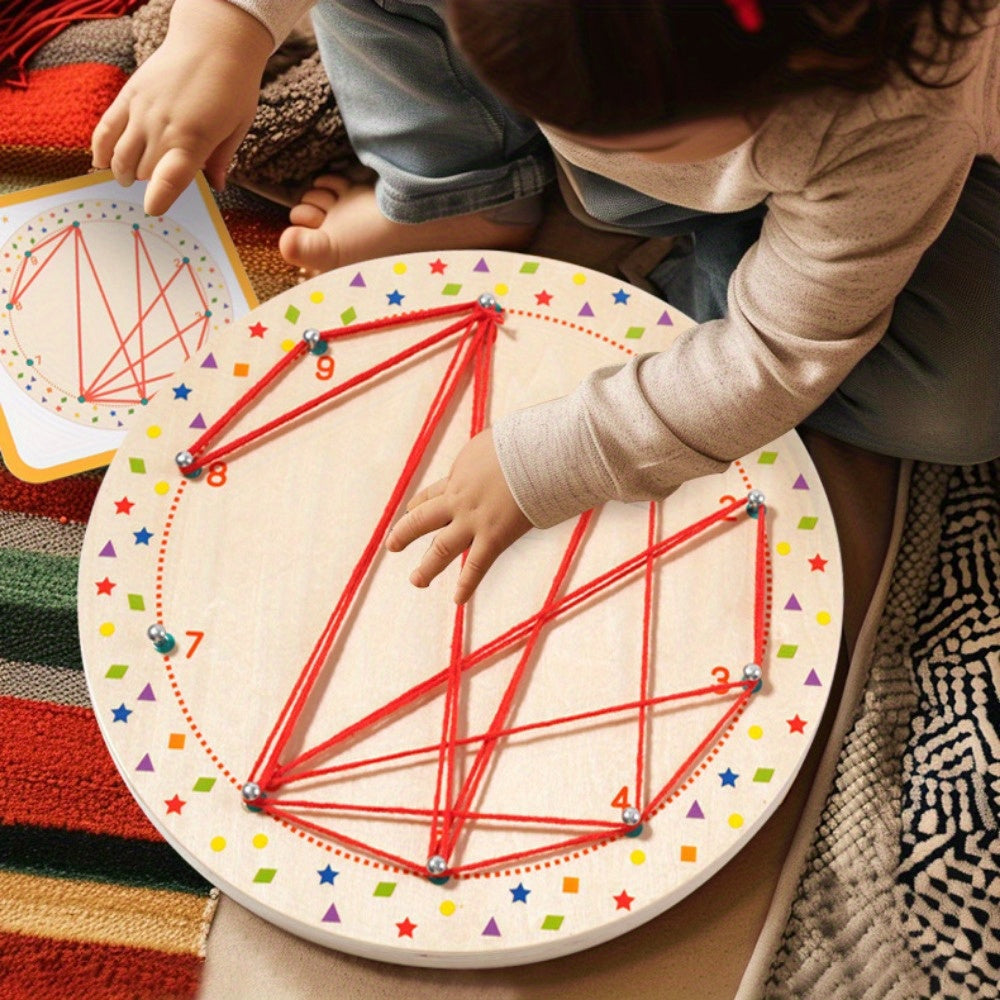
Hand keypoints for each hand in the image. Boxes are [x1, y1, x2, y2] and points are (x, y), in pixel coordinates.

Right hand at [91, 0, 271, 214]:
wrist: (214, 39)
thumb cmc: (234, 86)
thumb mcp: (237, 127)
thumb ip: (221, 159)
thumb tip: (216, 187)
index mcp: (194, 140)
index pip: (169, 179)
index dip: (158, 198)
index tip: (153, 209)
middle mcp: (163, 127)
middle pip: (143, 171)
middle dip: (148, 183)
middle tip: (155, 186)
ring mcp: (142, 110)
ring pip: (121, 154)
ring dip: (122, 171)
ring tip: (126, 179)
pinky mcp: (129, 95)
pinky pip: (106, 127)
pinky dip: (101, 148)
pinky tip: (101, 162)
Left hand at [386, 429, 532, 603]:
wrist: (535, 454)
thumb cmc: (524, 441)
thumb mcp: (494, 442)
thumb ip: (488, 454)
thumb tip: (493, 452)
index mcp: (459, 475)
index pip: (432, 493)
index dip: (419, 504)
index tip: (410, 510)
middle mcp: (459, 499)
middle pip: (423, 519)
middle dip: (406, 533)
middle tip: (392, 545)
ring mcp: (473, 520)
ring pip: (441, 549)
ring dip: (427, 568)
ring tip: (417, 581)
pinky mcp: (494, 537)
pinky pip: (476, 566)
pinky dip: (466, 585)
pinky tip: (457, 600)